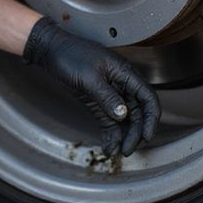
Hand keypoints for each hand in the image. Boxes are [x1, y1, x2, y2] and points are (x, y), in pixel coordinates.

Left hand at [23, 17, 159, 156]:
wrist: (51, 50)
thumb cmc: (71, 54)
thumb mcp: (89, 77)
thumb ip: (107, 96)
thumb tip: (123, 114)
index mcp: (125, 73)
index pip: (148, 97)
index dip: (151, 118)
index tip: (147, 136)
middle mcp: (121, 84)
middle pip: (138, 113)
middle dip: (136, 133)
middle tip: (127, 149)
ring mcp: (110, 94)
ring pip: (125, 120)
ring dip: (124, 136)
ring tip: (117, 151)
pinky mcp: (99, 102)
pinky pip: (110, 121)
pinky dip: (111, 135)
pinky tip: (108, 146)